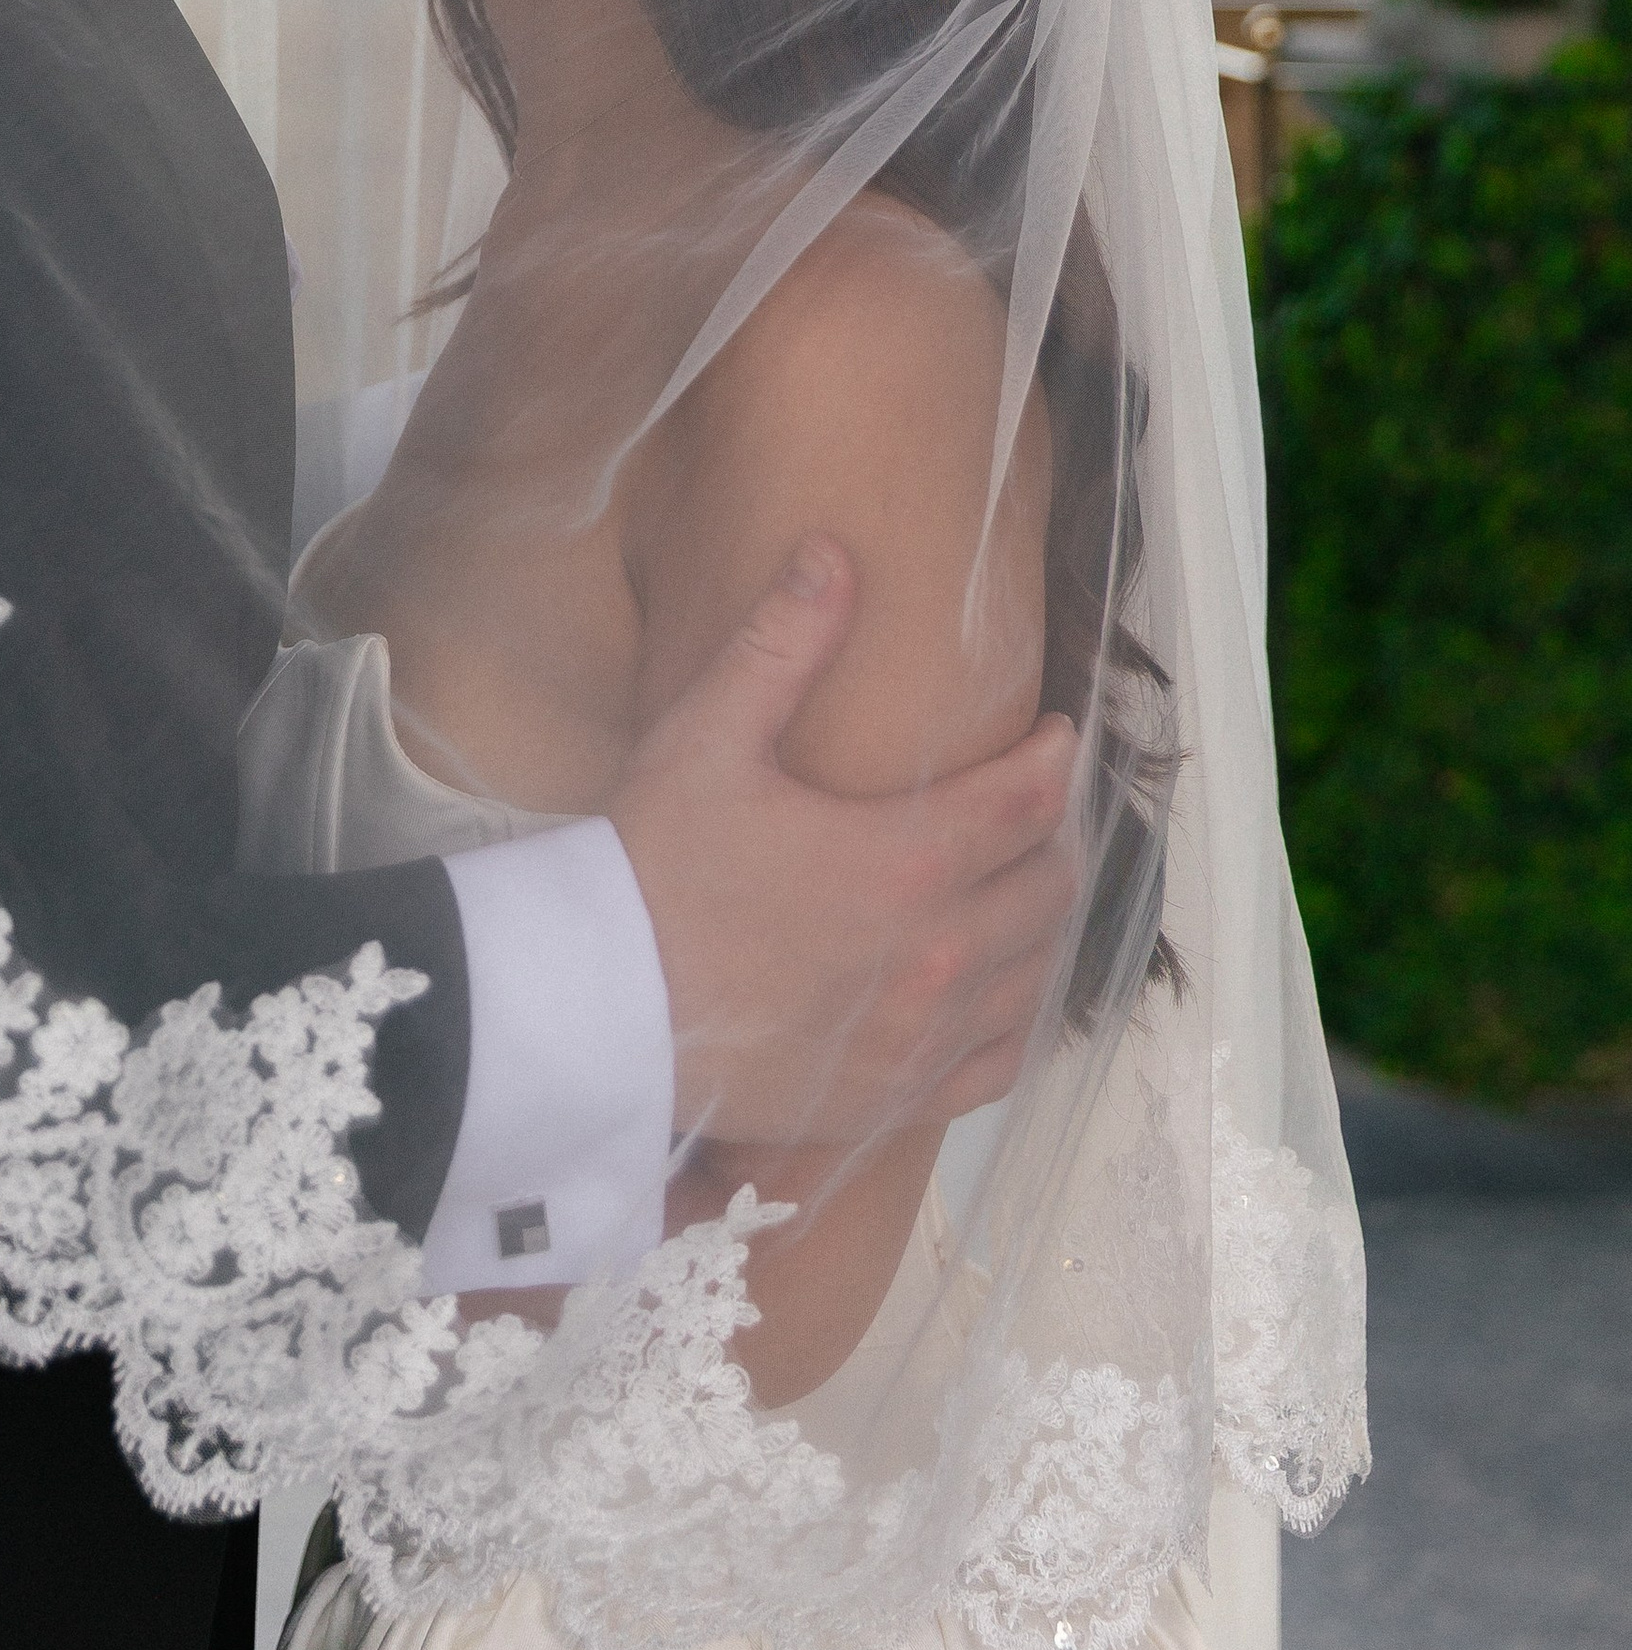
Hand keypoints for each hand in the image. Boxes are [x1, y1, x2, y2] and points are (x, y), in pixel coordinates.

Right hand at [611, 535, 1078, 1148]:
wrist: (592, 1012)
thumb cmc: (649, 869)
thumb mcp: (708, 736)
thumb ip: (783, 642)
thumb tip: (833, 553)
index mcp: (903, 860)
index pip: (1025, 800)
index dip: (1054, 758)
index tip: (1057, 734)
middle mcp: (932, 955)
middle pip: (1046, 887)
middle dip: (1053, 835)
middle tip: (1036, 804)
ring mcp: (919, 1037)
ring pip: (1036, 975)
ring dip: (1043, 923)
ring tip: (1024, 883)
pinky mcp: (891, 1097)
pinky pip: (998, 1063)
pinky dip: (1017, 1020)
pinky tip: (1000, 990)